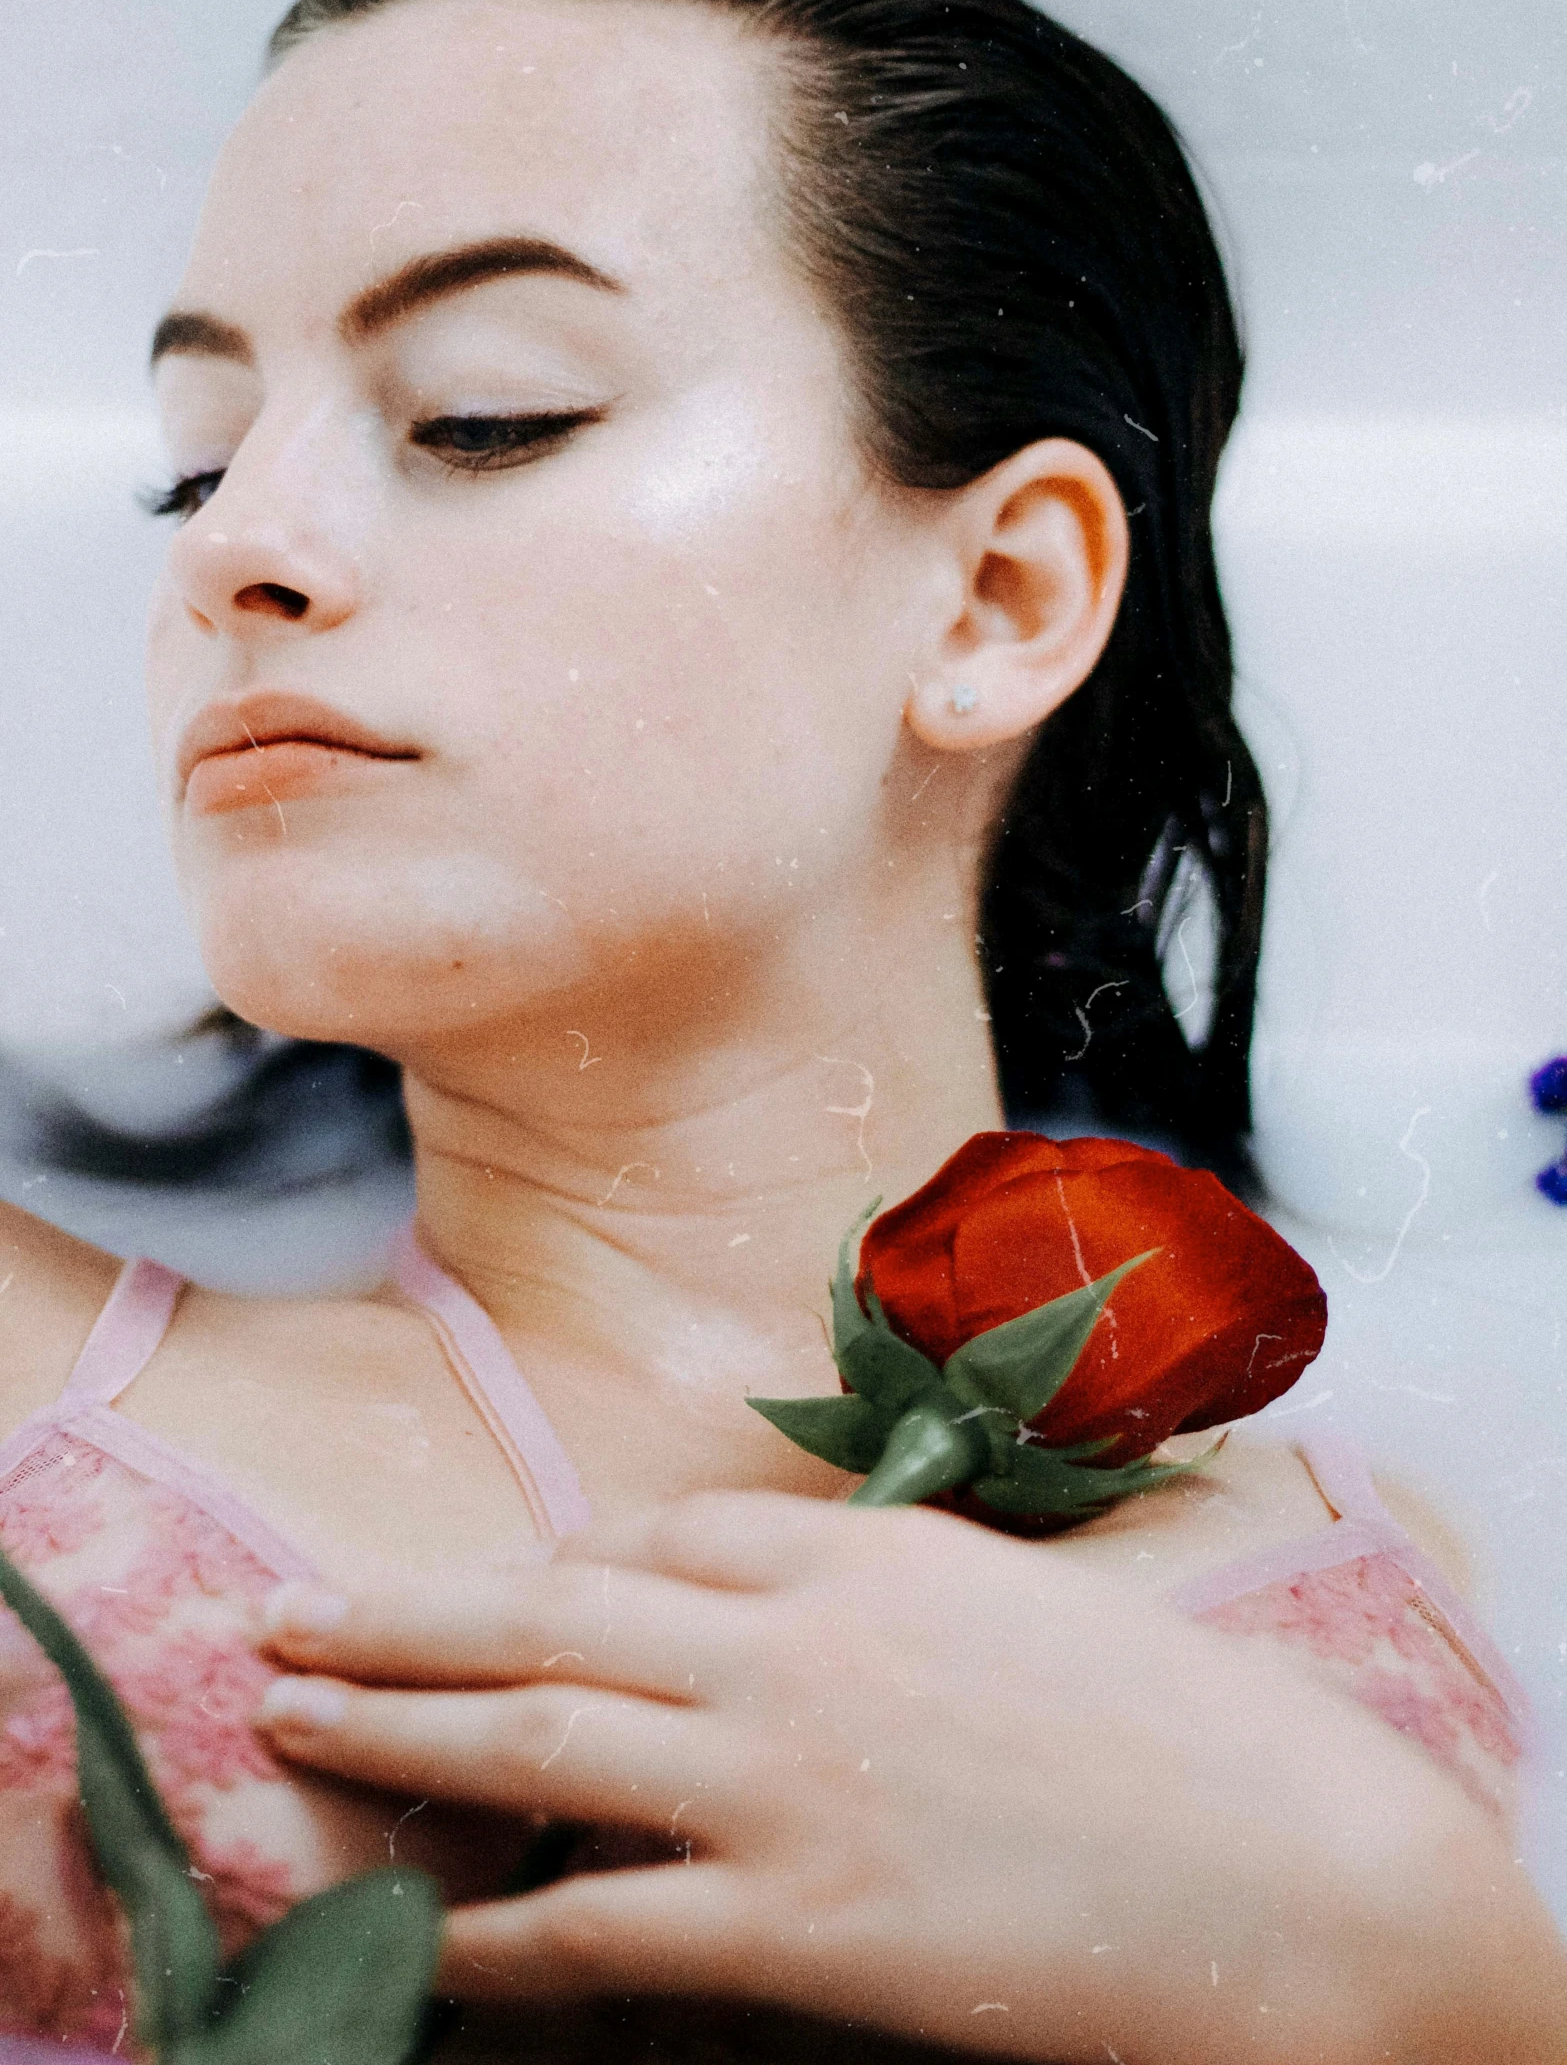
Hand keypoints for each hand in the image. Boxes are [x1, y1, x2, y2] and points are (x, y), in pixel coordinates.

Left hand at [255, 1490, 1565, 2064]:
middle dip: (401, 1613)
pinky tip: (426, 1936)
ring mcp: (785, 1779)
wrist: (1293, 1866)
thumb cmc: (1171, 1731)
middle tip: (283, 1616)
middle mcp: (795, 1646)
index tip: (489, 1593)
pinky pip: (602, 1922)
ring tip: (290, 1717)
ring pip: (537, 1731)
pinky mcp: (802, 1924)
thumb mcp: (1010, 1605)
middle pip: (550, 1607)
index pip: (654, 1535)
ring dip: (395, 1726)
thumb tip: (770, 1595)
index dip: (552, 1568)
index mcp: (857, 1553)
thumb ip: (875, 1587)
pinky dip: (499, 1929)